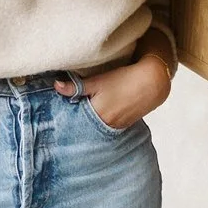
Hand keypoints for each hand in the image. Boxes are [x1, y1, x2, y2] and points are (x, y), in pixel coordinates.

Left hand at [54, 53, 170, 129]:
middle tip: (65, 118)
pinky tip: (98, 115)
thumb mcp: (98, 81)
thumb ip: (76, 87)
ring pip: (96, 128)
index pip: (75, 122)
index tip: (56, 118)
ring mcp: (116, 126)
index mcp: (97, 115)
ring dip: (88, 123)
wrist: (152, 82)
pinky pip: (106, 126)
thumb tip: (56, 86)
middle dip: (76, 123)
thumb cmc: (124, 79)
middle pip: (85, 127)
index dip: (66, 120)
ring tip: (81, 115)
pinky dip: (100, 122)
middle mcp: (106, 125)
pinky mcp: (124, 124)